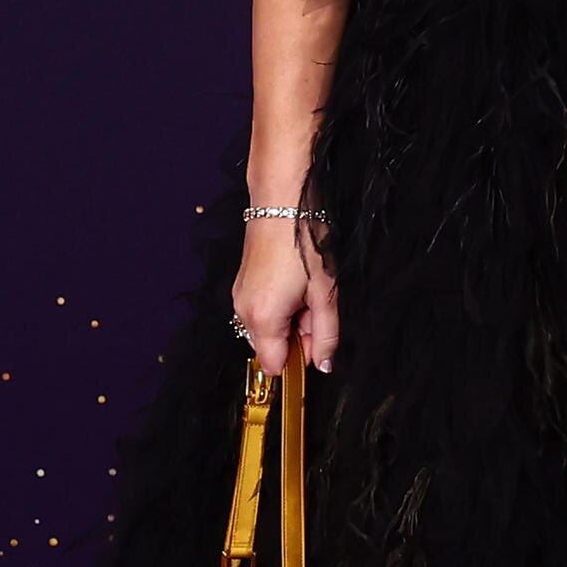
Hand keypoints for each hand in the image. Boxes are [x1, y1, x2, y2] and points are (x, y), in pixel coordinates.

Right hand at [234, 213, 341, 378]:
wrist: (283, 201)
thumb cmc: (305, 243)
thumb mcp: (325, 293)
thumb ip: (327, 335)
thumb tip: (325, 365)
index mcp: (262, 319)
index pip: (274, 365)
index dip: (299, 360)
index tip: (319, 343)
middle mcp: (243, 311)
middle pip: (271, 346)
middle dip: (298, 337)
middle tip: (317, 308)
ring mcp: (240, 296)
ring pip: (268, 327)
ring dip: (291, 320)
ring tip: (308, 291)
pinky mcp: (242, 283)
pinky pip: (261, 309)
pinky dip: (281, 305)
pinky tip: (296, 284)